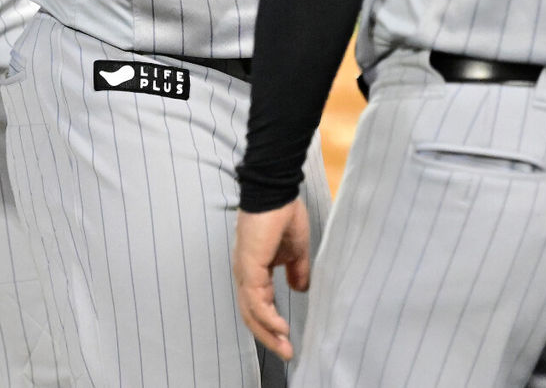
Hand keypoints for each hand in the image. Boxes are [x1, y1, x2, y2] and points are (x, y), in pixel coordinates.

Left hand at [234, 200, 310, 359]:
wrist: (276, 191)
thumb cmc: (284, 212)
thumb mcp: (296, 248)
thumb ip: (297, 270)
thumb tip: (300, 289)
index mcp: (255, 268)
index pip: (259, 304)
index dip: (272, 323)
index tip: (288, 338)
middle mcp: (245, 273)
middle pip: (252, 315)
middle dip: (269, 337)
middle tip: (287, 353)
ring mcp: (245, 271)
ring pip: (252, 312)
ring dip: (269, 333)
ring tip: (285, 346)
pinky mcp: (249, 267)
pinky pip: (256, 300)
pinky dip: (268, 317)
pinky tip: (281, 327)